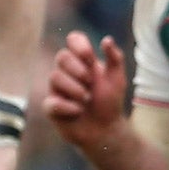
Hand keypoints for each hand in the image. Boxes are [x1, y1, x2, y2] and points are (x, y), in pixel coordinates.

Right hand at [44, 31, 129, 151]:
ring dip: (74, 89)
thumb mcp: (117, 79)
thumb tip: (107, 40)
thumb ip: (115, 58)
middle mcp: (67, 72)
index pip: (73, 40)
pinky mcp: (52, 107)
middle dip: (77, 69)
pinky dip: (67, 106)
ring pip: (54, 77)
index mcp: (83, 61)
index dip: (79, 46)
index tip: (90, 59)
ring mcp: (57, 89)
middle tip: (90, 83)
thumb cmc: (110, 102)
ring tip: (86, 99)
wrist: (105, 129)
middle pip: (61, 57)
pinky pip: (51, 102)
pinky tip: (78, 111)